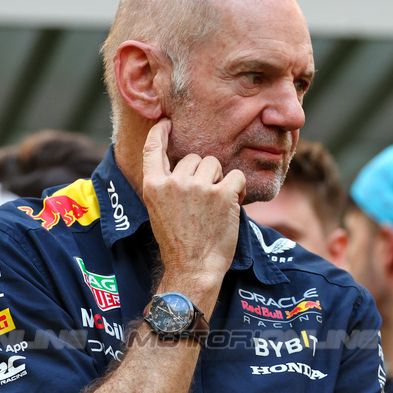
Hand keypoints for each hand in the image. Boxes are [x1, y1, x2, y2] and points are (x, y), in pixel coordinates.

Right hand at [141, 119, 243, 293]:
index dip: (159, 132)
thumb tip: (182, 167)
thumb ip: (167, 187)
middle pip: (194, 157)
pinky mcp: (222, 194)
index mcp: (153, 186)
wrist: (193, 269)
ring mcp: (198, 187)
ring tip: (218, 205)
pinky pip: (237, 176)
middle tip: (205, 201)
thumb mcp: (159, 211)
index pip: (152, 149)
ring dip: (220, 180)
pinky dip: (240, 189)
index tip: (166, 123)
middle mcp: (173, 182)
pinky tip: (234, 205)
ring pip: (214, 163)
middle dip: (203, 173)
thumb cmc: (179, 245)